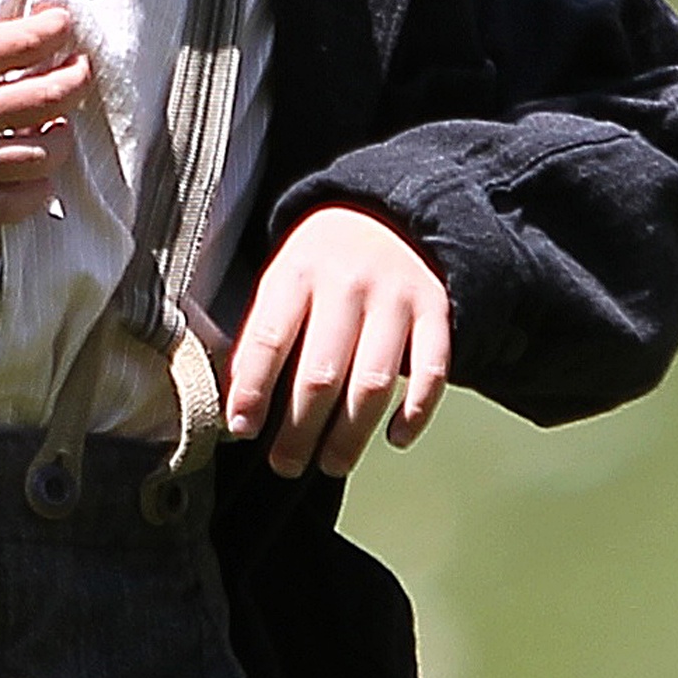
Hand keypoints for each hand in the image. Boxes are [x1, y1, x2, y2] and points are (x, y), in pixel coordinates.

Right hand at [0, 0, 93, 226]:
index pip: (26, 44)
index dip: (56, 30)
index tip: (63, 24)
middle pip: (46, 98)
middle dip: (75, 80)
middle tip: (78, 69)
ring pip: (36, 155)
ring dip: (61, 137)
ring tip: (59, 125)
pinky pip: (6, 206)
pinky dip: (35, 195)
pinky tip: (41, 183)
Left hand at [223, 206, 450, 476]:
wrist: (386, 213)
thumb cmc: (320, 265)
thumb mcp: (281, 281)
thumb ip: (263, 336)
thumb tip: (241, 410)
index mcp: (297, 275)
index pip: (269, 340)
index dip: (252, 390)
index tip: (242, 430)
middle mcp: (347, 285)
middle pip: (321, 373)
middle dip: (300, 430)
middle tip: (286, 465)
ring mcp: (395, 299)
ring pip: (373, 382)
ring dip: (350, 434)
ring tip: (331, 465)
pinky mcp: (436, 311)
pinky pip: (432, 371)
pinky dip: (415, 412)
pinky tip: (394, 438)